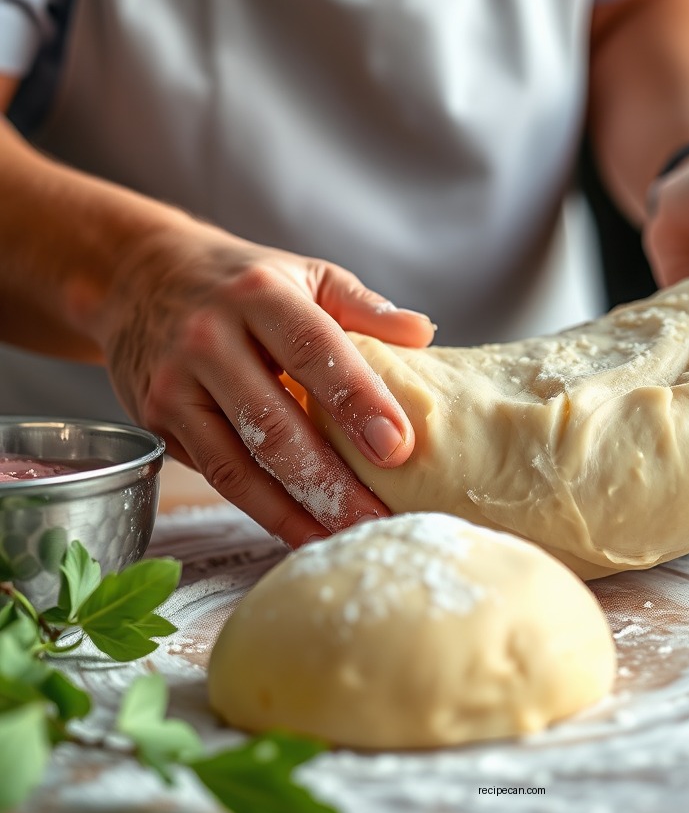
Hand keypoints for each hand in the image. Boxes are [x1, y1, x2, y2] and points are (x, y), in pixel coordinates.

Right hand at [95, 221, 434, 546]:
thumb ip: (363, 305)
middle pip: (275, 424)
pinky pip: (217, 475)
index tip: (398, 447)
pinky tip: (302, 530)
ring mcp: (175, 386)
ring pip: (239, 465)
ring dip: (296, 512)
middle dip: (331, 482)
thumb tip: (423, 333)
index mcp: (259, 296)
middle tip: (379, 520)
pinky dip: (262, 510)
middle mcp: (209, 340)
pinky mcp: (156, 422)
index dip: (358, 401)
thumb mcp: (305, 273)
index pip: (314, 350)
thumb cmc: (242, 281)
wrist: (140, 276)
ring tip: (345, 539)